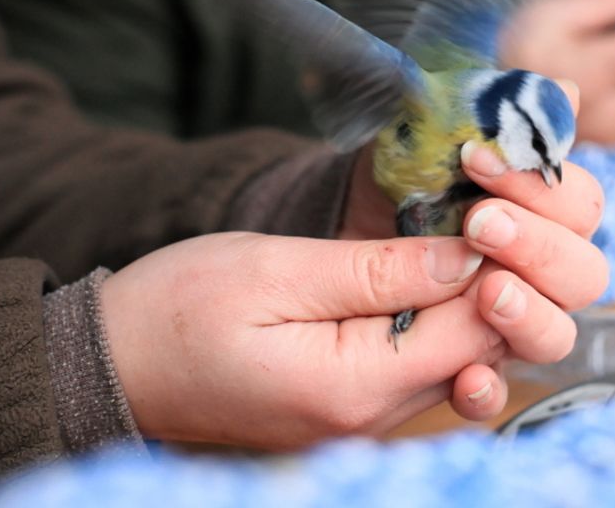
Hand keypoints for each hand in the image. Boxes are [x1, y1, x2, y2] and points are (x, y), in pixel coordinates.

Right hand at [101, 144, 606, 447]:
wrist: (115, 363)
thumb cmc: (180, 310)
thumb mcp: (279, 272)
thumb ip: (381, 270)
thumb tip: (470, 255)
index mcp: (356, 387)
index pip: (477, 326)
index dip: (500, 260)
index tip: (496, 197)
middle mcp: (372, 416)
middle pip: (480, 347)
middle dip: (497, 276)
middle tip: (490, 204)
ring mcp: (364, 417)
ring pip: (460, 353)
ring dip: (472, 291)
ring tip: (464, 223)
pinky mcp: (352, 403)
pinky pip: (425, 360)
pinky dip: (441, 312)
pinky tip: (433, 266)